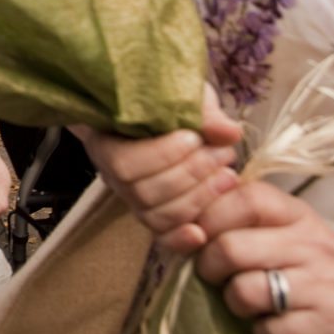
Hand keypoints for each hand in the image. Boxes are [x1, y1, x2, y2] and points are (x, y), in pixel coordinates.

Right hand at [74, 85, 242, 254]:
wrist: (168, 116)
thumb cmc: (168, 102)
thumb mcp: (182, 94)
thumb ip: (202, 111)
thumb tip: (228, 132)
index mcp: (105, 143)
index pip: (124, 163)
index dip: (162, 155)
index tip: (194, 137)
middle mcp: (113, 177)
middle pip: (143, 193)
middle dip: (190, 175)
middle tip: (223, 154)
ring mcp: (133, 200)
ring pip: (156, 216)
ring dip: (198, 198)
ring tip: (227, 175)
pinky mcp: (155, 218)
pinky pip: (162, 237)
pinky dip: (181, 239)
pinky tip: (201, 233)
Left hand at [194, 181, 333, 333]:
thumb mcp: (299, 235)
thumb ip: (252, 223)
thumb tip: (187, 219)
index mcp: (300, 215)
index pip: (242, 197)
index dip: (207, 217)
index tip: (198, 237)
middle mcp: (313, 244)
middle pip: (230, 248)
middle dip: (208, 268)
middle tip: (216, 278)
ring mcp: (326, 286)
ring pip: (245, 290)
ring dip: (235, 305)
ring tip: (251, 305)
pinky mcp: (333, 327)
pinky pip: (270, 331)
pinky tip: (279, 329)